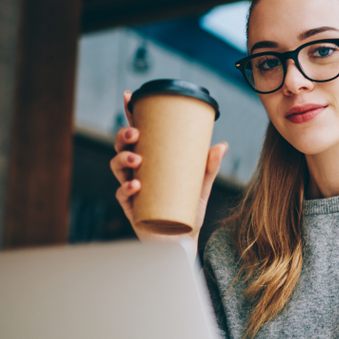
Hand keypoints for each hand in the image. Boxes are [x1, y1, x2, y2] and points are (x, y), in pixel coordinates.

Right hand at [110, 90, 228, 259]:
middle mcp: (136, 172)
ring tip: (137, 159)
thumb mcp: (200, 186)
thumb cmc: (187, 211)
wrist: (183, 241)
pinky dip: (127, 189)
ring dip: (123, 159)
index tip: (129, 96)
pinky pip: (122, 195)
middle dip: (123, 137)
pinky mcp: (131, 208)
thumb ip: (209, 166)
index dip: (130, 114)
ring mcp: (131, 189)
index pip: (136, 134)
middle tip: (135, 134)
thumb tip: (222, 144)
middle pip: (121, 147)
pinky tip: (136, 186)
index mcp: (149, 161)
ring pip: (117, 168)